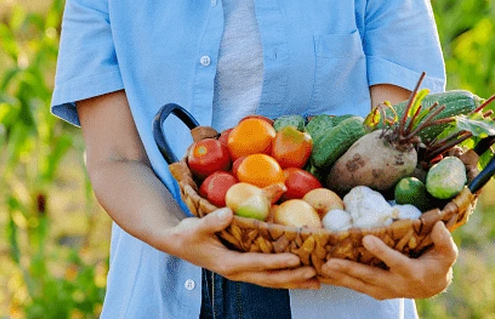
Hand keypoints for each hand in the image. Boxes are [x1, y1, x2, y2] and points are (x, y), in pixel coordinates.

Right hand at [165, 207, 319, 289]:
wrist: (178, 242)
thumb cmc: (187, 234)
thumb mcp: (195, 227)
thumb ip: (212, 222)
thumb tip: (229, 213)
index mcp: (227, 264)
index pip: (256, 264)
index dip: (277, 262)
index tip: (296, 259)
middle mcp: (237, 272)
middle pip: (269, 279)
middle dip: (293, 278)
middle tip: (315, 274)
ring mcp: (241, 271)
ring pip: (271, 280)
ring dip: (293, 281)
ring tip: (316, 281)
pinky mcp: (244, 267)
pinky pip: (267, 274)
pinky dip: (284, 275)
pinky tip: (299, 273)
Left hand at [317, 221, 457, 299]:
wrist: (431, 286)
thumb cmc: (438, 265)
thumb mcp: (447, 254)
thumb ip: (444, 241)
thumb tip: (440, 225)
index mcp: (412, 272)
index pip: (395, 262)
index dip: (381, 251)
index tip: (367, 238)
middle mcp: (395, 284)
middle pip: (370, 276)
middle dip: (350, 269)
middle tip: (331, 261)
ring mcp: (384, 290)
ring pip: (359, 284)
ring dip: (340, 277)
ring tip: (323, 267)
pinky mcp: (375, 291)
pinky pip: (356, 287)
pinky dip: (340, 281)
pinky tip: (325, 274)